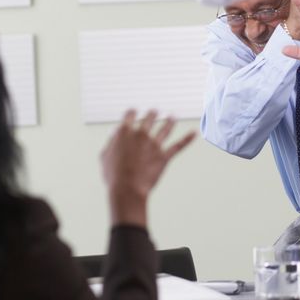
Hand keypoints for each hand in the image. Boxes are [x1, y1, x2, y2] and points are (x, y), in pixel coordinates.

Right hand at [100, 110, 195, 226]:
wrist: (127, 189)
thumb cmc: (113, 175)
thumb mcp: (105, 156)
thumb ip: (111, 143)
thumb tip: (115, 134)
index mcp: (124, 132)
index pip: (130, 115)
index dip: (132, 112)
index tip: (133, 111)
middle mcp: (141, 134)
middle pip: (149, 118)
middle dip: (152, 113)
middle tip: (154, 111)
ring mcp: (154, 145)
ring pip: (165, 128)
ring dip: (170, 120)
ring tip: (173, 115)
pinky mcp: (164, 156)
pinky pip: (178, 145)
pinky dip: (187, 139)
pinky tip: (194, 133)